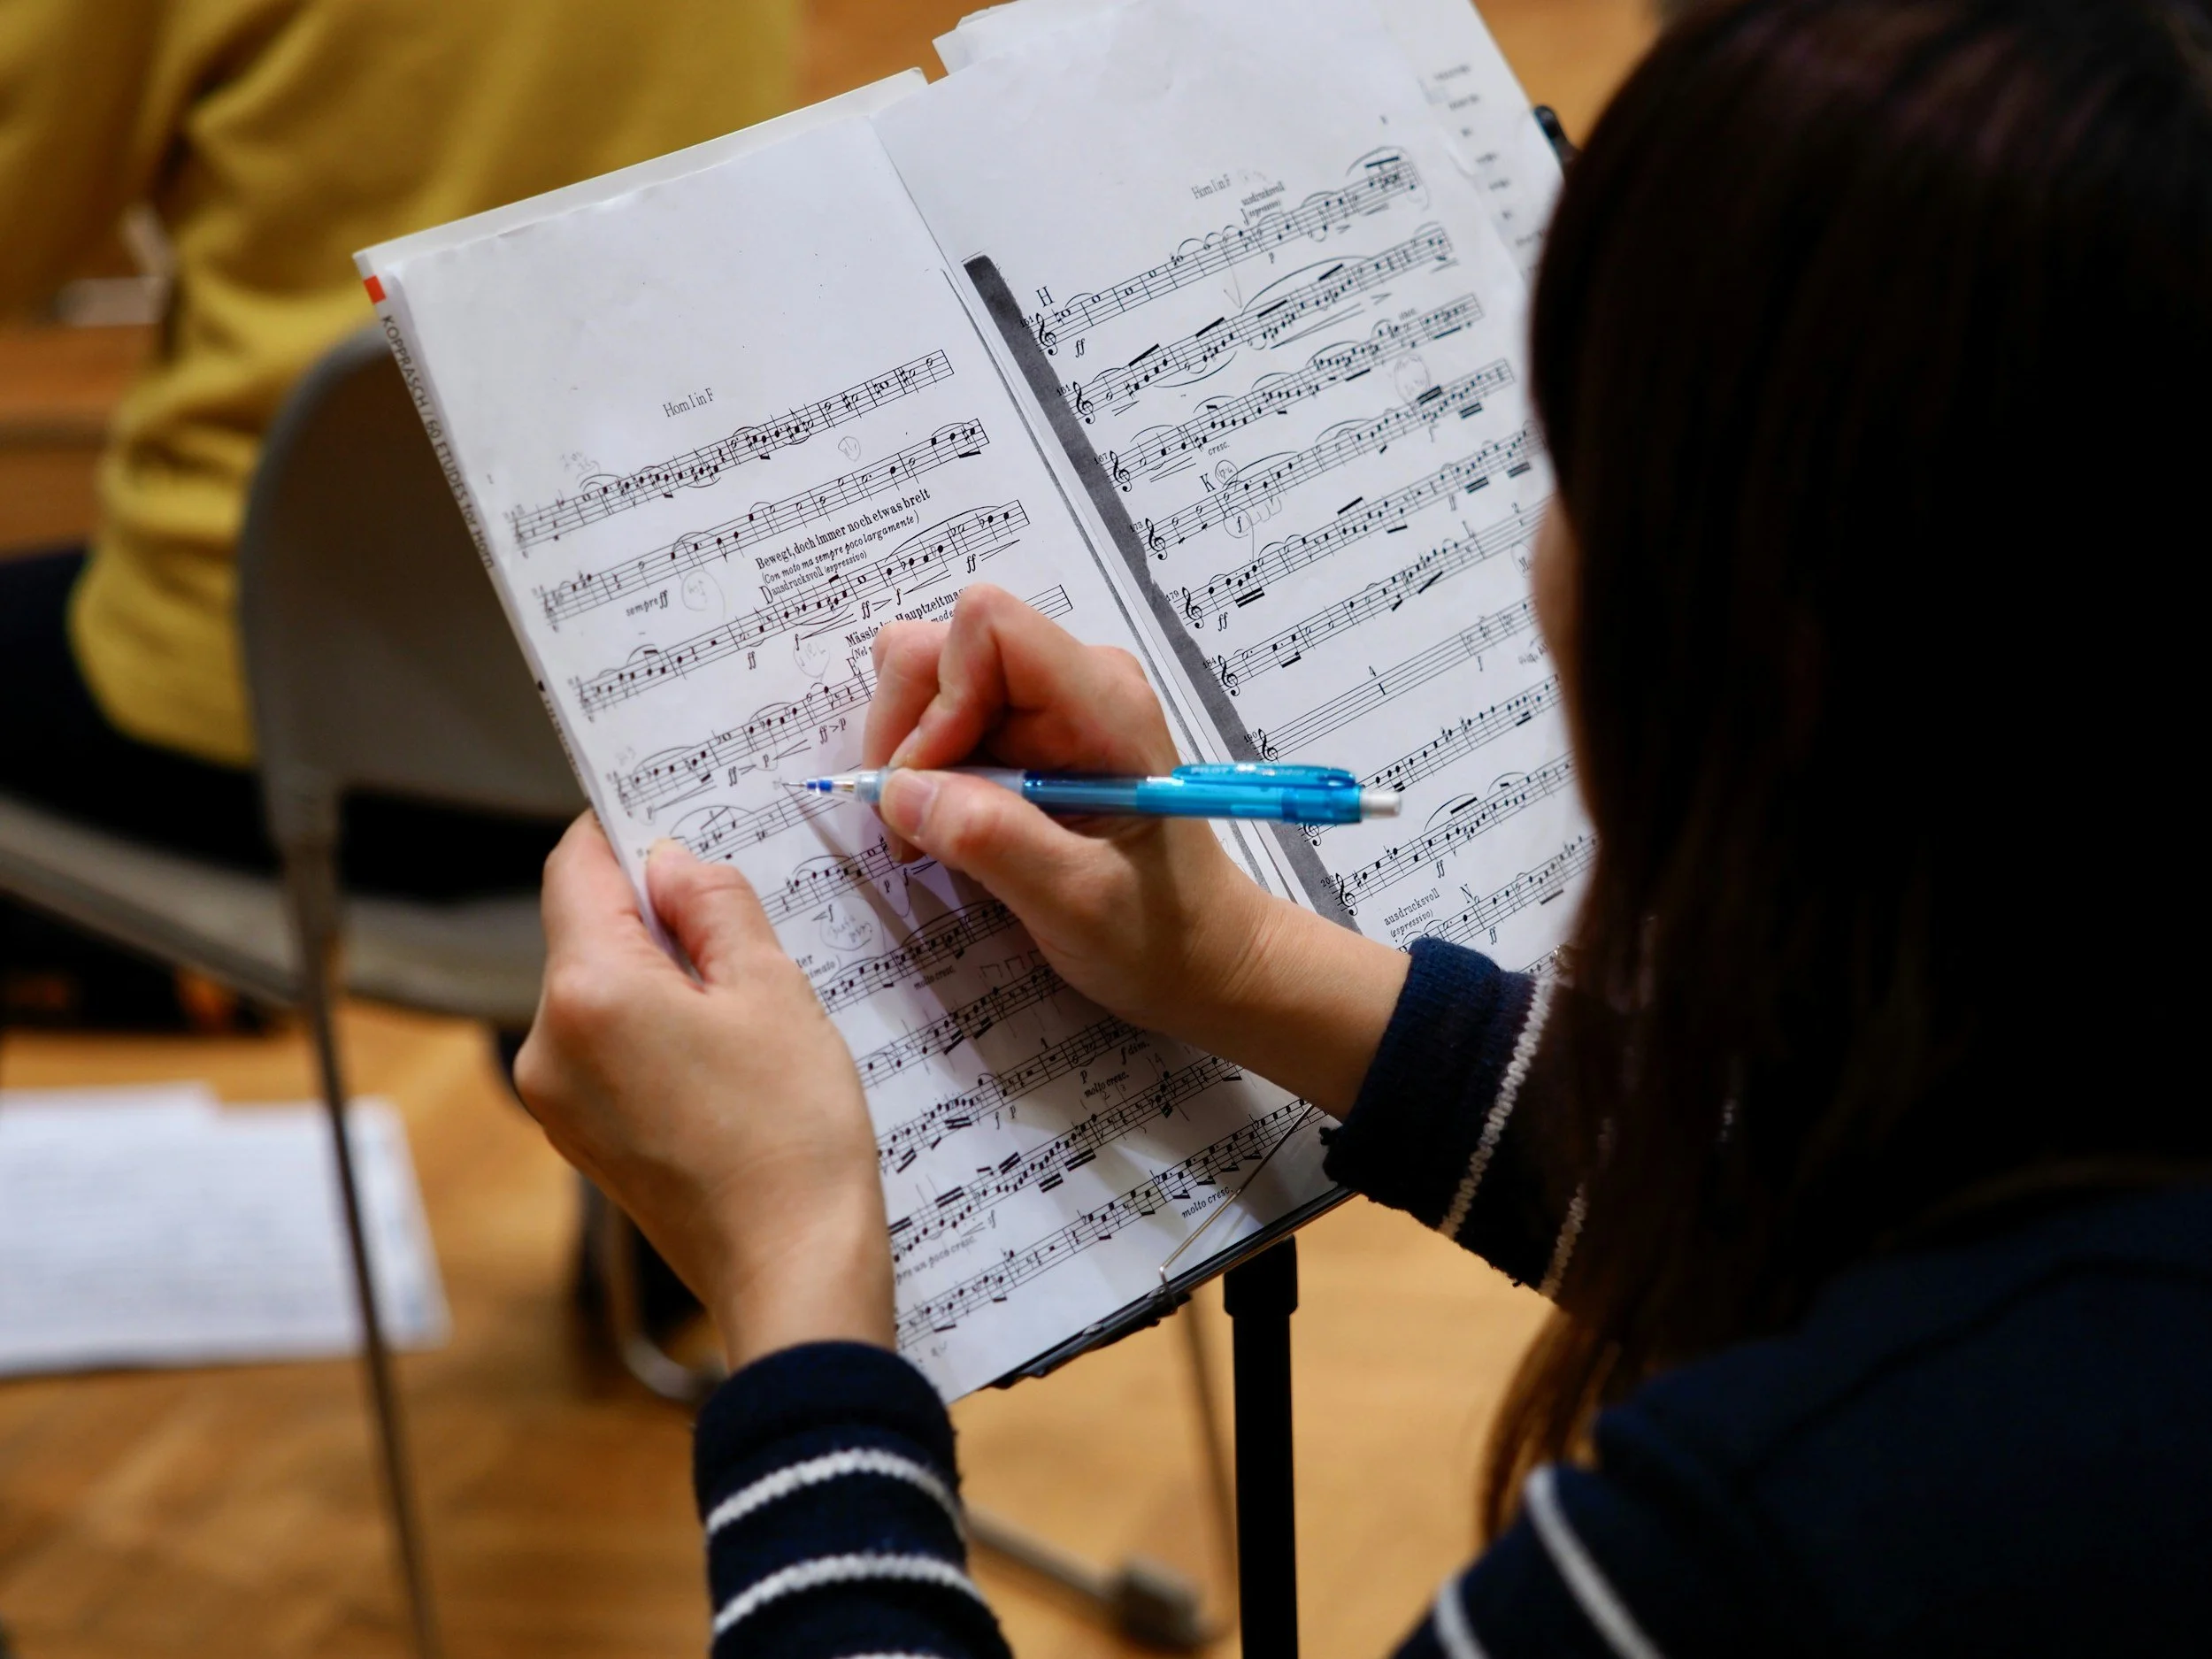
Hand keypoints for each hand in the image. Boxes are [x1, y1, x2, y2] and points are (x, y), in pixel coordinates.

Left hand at [514, 815, 893, 1370]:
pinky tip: (727, 1050)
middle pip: (585, 930)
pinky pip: (607, 1050)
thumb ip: (713, 906)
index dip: (624, 831)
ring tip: (747, 994)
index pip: (577, 866)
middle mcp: (546, 1043)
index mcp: (588, 990)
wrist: (792, 1271)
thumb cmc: (792, 1133)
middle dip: (653, 910)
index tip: (671, 817)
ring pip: (598, 991)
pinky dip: (655, 1029)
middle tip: (739, 911)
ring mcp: (556, 1100)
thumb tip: (670, 862)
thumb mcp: (771, 989)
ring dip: (660, 973)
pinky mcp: (582, 1139)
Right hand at [865, 584, 1271, 1041]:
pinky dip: (926, 774)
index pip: (987, 626)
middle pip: (944, 646)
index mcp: (1103, 701)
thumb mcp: (1076, 902)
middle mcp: (1074, 682)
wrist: (1204, 954)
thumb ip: (993, 840)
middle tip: (910, 823)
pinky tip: (944, 831)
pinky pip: (948, 723)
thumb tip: (899, 790)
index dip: (939, 696)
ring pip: (934, 682)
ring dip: (909, 757)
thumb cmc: (1159, 933)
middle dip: (906, 730)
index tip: (930, 786)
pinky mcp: (1030, 737)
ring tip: (926, 835)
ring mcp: (1050, 706)